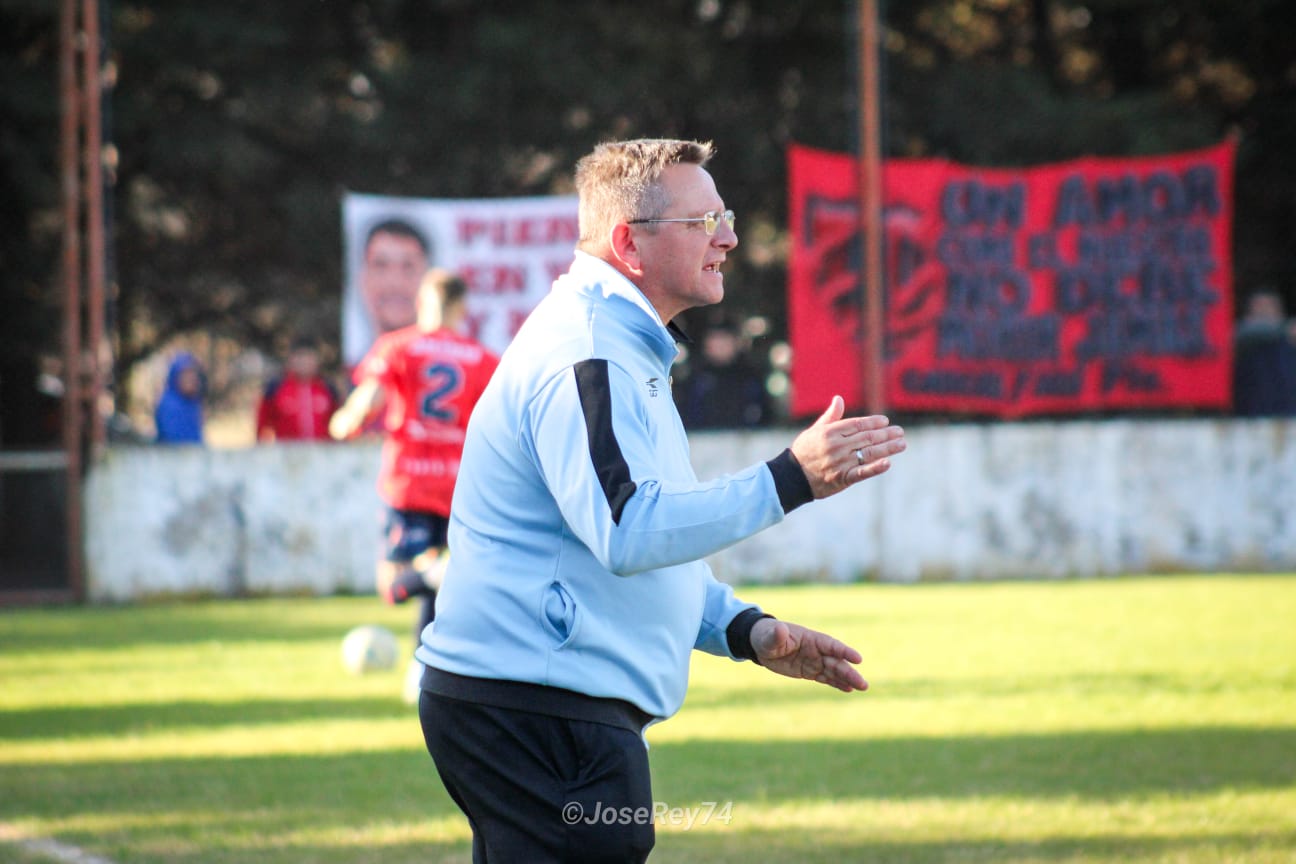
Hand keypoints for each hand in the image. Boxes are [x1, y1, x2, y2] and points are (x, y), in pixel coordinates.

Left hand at [750, 618, 867, 692]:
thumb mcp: (769, 636)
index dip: (844, 651)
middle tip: (863, 684)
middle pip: (836, 661)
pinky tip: (848, 689)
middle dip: (849, 672)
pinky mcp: (809, 671)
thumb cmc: (766, 635)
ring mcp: (814, 661)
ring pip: (834, 671)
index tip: (858, 659)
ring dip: (847, 679)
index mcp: (810, 638)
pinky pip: (826, 678)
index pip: (831, 645)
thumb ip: (776, 635)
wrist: (761, 645)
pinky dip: (837, 683)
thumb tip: (780, 629)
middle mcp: (816, 650)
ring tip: (862, 687)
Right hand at [790, 395, 904, 498]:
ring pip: (869, 453)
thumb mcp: (815, 431)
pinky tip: (888, 463)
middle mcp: (837, 446)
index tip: (886, 421)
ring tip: (902, 444)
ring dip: (888, 448)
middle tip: (900, 432)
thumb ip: (831, 416)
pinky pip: (862, 473)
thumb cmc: (804, 451)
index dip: (874, 422)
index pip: (858, 424)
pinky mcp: (842, 478)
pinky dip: (876, 468)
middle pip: (867, 438)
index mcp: (830, 432)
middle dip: (886, 434)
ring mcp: (840, 462)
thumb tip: (839, 399)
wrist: (792, 477)